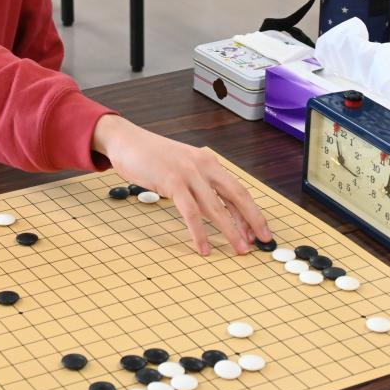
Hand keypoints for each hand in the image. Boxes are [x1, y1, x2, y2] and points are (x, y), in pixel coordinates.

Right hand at [91, 115, 271, 255]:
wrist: (127, 141)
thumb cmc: (153, 158)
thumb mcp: (183, 167)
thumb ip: (200, 185)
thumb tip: (217, 213)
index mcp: (209, 162)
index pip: (238, 189)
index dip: (251, 212)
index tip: (259, 231)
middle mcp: (204, 165)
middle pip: (236, 195)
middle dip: (252, 220)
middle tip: (262, 241)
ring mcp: (188, 173)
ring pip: (216, 207)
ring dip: (230, 231)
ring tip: (239, 249)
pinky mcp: (172, 181)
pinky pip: (190, 212)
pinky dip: (199, 232)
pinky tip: (203, 247)